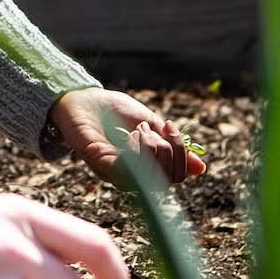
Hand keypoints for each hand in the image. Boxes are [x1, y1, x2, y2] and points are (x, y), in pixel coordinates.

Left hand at [49, 88, 206, 186]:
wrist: (79, 98)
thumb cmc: (111, 111)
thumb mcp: (149, 125)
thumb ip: (171, 145)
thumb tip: (200, 168)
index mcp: (146, 166)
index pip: (176, 176)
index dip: (180, 152)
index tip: (169, 125)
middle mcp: (133, 176)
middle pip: (168, 181)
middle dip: (168, 150)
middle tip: (149, 128)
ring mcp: (117, 173)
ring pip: (152, 179)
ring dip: (152, 149)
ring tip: (137, 129)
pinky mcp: (101, 165)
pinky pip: (130, 171)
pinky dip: (138, 152)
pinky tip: (131, 134)